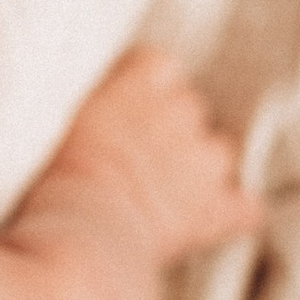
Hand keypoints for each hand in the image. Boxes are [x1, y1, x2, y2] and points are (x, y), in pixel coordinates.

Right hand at [25, 47, 262, 267]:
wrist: (81, 233)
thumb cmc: (51, 182)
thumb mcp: (55, 123)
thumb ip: (88, 105)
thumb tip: (87, 111)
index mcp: (141, 82)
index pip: (160, 66)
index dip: (145, 90)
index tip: (123, 113)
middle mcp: (181, 111)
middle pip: (191, 108)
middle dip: (172, 132)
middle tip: (135, 163)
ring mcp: (205, 161)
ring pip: (221, 153)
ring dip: (202, 170)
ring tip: (165, 198)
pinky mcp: (217, 210)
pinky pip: (248, 208)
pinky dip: (233, 214)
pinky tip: (211, 223)